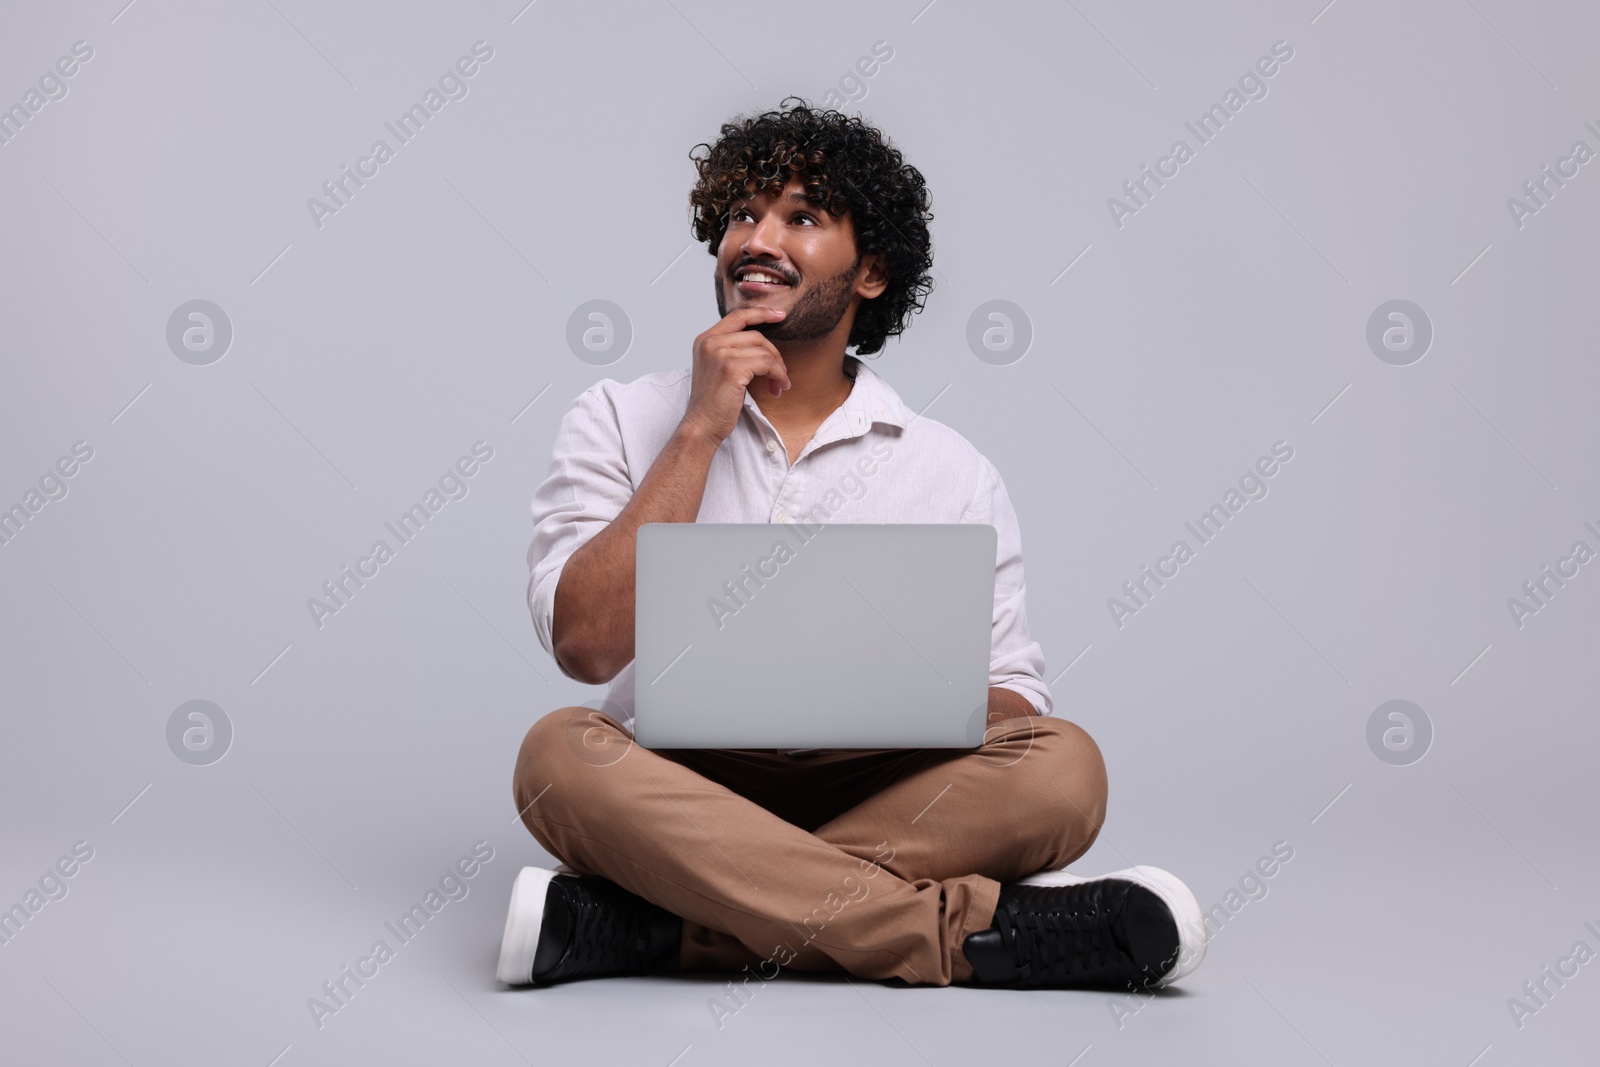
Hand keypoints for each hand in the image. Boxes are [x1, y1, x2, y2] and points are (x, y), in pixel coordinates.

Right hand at [679, 306, 790, 446]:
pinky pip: (767, 364)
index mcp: (705, 340)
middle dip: (774, 354)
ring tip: (779, 385)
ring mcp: (719, 354)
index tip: (780, 315)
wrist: (702, 426)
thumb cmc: (713, 403)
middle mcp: (710, 342)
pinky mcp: (732, 368)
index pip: (737, 315)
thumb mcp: (717, 368)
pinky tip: (778, 387)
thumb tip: (762, 343)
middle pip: (755, 335)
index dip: (761, 313)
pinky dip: (778, 375)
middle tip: (781, 373)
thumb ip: (731, 350)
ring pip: (764, 350)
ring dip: (778, 368)